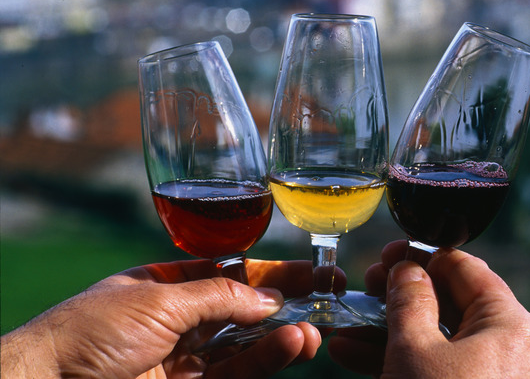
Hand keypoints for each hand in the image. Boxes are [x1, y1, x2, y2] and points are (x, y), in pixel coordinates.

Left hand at [0, 258, 334, 378]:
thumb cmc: (90, 330)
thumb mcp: (159, 297)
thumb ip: (220, 296)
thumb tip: (271, 297)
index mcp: (167, 284)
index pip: (232, 273)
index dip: (272, 271)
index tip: (312, 271)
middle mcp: (180, 321)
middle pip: (245, 310)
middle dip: (287, 304)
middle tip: (328, 299)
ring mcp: (186, 359)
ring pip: (246, 346)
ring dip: (283, 337)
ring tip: (314, 330)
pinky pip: (237, 372)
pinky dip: (266, 360)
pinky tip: (292, 344)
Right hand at [328, 241, 529, 377]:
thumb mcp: (414, 351)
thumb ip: (408, 300)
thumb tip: (406, 268)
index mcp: (509, 323)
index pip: (464, 267)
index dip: (421, 256)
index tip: (386, 255)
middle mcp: (511, 347)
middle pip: (451, 302)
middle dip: (401, 295)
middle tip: (366, 288)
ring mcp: (495, 378)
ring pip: (440, 339)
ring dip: (392, 330)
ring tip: (348, 326)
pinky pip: (440, 369)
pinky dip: (404, 360)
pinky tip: (356, 356)